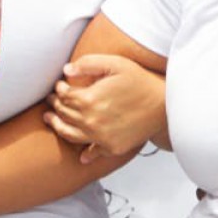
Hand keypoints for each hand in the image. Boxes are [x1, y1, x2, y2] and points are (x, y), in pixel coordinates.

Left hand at [45, 55, 164, 161]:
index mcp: (89, 99)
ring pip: (69, 134)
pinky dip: (85, 154)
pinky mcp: (112, 147)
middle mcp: (91, 121)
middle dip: (55, 105)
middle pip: (63, 114)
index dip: (58, 89)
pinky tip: (81, 154)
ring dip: (57, 126)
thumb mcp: (116, 64)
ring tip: (52, 120)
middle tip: (52, 100)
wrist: (165, 105)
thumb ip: (88, 63)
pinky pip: (92, 152)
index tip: (60, 85)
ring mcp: (100, 137)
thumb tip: (66, 70)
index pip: (63, 96)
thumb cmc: (141, 81)